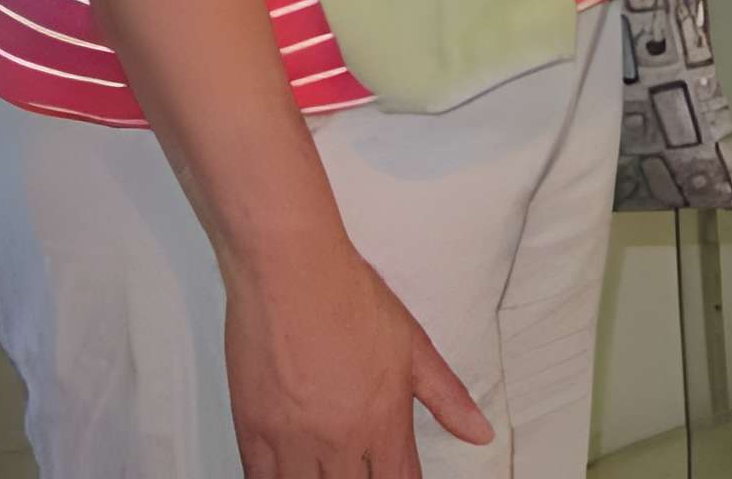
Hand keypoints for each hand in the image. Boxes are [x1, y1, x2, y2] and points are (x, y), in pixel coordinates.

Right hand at [226, 239, 491, 474]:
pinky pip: (259, 477)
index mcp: (383, 421)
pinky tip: (288, 474)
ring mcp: (291, 437)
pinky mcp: (251, 428)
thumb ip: (449, 399)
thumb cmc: (351, 301)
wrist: (292, 273)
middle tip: (362, 470)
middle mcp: (338, 438)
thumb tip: (481, 432)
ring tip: (328, 470)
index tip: (399, 477)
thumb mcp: (416, 349)